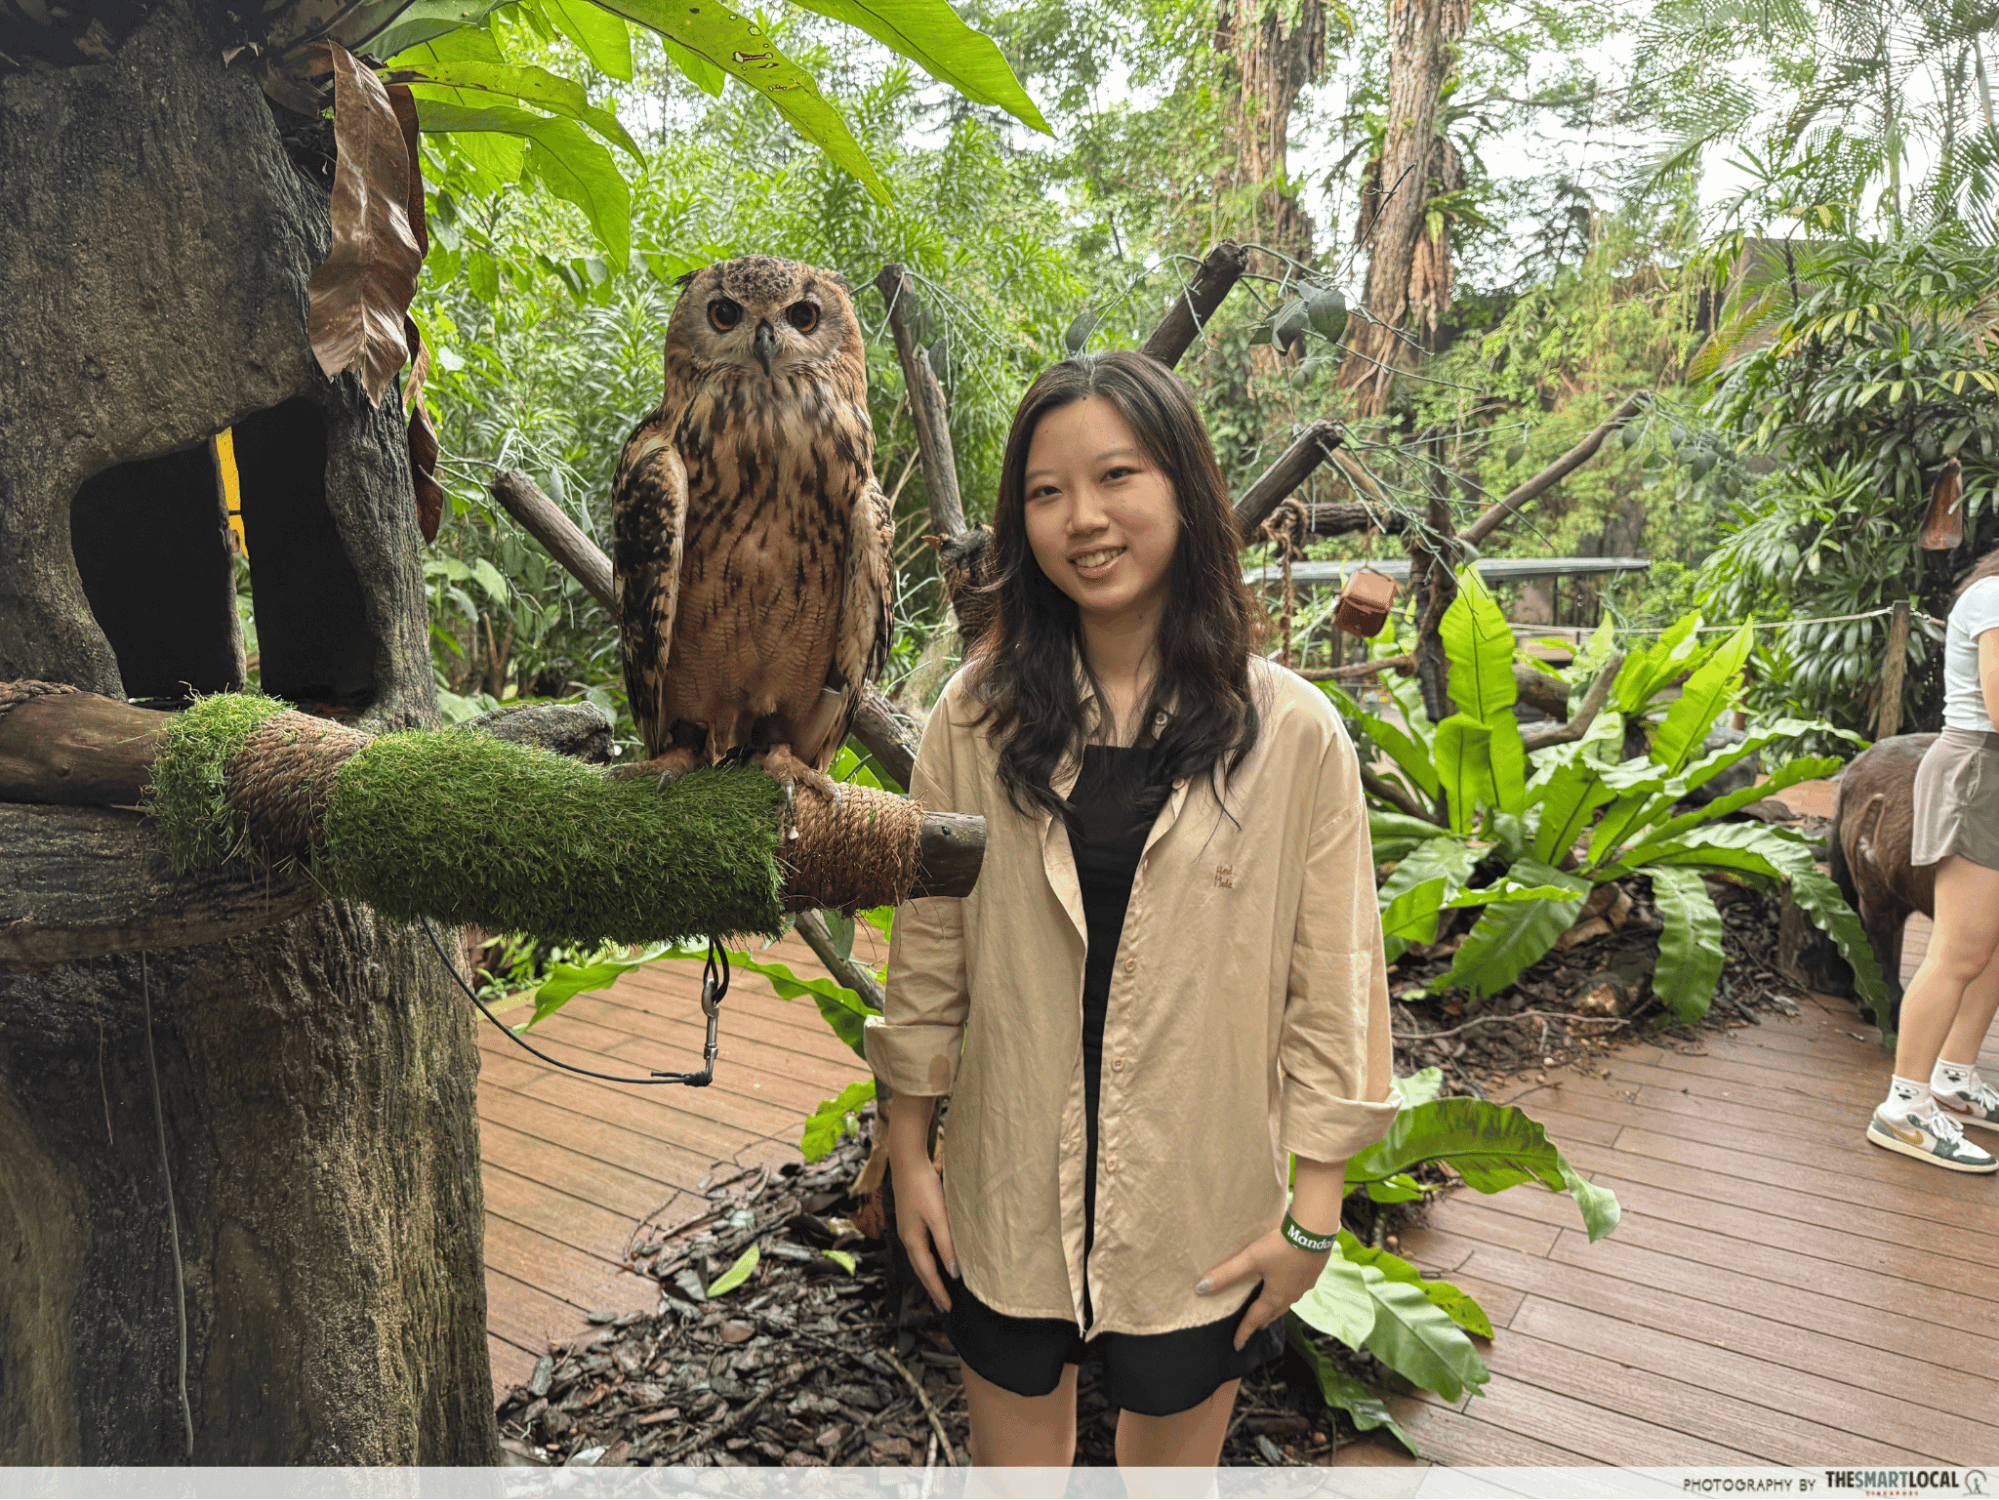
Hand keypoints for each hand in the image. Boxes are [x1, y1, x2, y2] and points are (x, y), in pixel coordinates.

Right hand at [887, 1099, 955, 1312]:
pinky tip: (936, 1256)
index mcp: (913, 1240)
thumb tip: (954, 1273)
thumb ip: (947, 1244)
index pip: (927, 1273)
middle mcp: (907, 1237)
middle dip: (932, 1287)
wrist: (907, 1162)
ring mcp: (907, 1228)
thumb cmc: (924, 1188)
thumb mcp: (939, 1218)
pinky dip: (928, 1259)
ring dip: (930, 1274)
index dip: (938, 1291)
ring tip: (940, 1286)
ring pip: (920, 1258)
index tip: (948, 1308)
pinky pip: (920, 1247)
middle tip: (944, 1305)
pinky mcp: (911, 1219)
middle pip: (921, 1269)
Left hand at [1195, 1225, 1329, 1351]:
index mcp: (1275, 1296)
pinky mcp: (1312, 1273)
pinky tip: (1288, 1284)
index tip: (1237, 1345)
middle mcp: (1291, 1295)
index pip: (1255, 1318)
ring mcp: (1304, 1285)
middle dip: (1262, 1321)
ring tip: (1269, 1309)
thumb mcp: (1251, 1259)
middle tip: (1254, 1328)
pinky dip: (1288, 1293)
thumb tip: (1200, 1288)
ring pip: (1287, 1302)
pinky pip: (1297, 1290)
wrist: (1314, 1232)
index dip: (1244, 1331)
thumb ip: (1227, 1273)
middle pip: (1273, 1313)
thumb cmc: (1281, 1247)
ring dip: (1276, 1308)